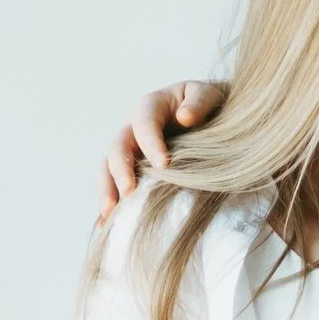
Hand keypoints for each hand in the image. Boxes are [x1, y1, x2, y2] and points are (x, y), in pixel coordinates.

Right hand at [97, 79, 227, 221]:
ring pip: (108, 167)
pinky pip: (114, 184)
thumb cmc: (210, 104)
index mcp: (150, 106)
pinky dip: (111, 202)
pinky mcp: (131, 169)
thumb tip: (185, 118)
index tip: (164, 165)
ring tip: (111, 213)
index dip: (150, 142)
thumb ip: (198, 102)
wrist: (210, 116)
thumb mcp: (208, 95)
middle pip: (118, 146)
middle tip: (130, 193)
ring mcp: (129, 149)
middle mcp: (133, 128)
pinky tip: (108, 224)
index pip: (144, 121)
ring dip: (108, 189)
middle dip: (121, 170)